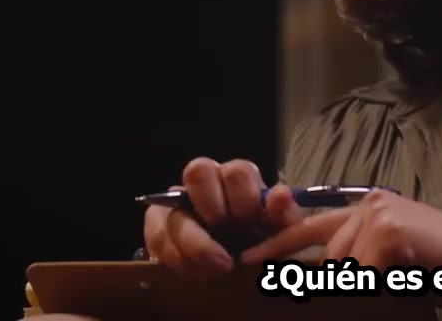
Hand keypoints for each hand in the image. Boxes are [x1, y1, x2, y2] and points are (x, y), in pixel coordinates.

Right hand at [142, 158, 301, 278]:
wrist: (236, 265)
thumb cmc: (261, 240)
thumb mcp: (278, 231)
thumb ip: (283, 215)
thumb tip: (279, 195)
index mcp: (240, 176)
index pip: (237, 170)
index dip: (243, 198)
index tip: (251, 223)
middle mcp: (207, 179)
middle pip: (197, 171)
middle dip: (213, 208)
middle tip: (231, 233)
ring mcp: (178, 201)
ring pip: (174, 210)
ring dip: (196, 245)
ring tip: (219, 267)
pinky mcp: (158, 224)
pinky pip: (157, 237)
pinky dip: (179, 259)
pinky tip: (199, 271)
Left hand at [240, 189, 441, 304]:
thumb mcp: (394, 266)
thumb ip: (361, 265)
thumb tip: (321, 284)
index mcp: (369, 208)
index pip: (312, 228)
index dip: (278, 246)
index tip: (248, 261)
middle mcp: (369, 203)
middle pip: (327, 261)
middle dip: (340, 288)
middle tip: (390, 285)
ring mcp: (378, 212)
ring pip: (344, 272)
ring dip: (369, 290)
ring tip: (408, 281)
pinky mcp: (389, 228)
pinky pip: (363, 276)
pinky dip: (382, 289)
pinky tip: (412, 279)